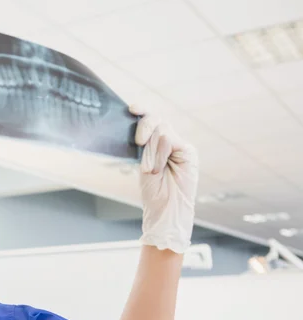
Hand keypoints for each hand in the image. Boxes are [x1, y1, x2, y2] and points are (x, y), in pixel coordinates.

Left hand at [131, 105, 198, 253]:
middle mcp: (171, 142)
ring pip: (161, 130)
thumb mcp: (144, 163)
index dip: (142, 111)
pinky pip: (169, 139)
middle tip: (139, 142)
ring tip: (152, 170)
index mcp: (158, 144)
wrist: (165, 211)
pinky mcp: (189, 151)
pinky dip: (159, 153)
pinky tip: (158, 168)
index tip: (131, 108)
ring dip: (152, 150)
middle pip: (156, 120)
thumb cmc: (154, 192)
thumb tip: (137, 123)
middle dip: (144, 128)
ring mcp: (181, 146)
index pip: (151, 121)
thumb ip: (145, 144)